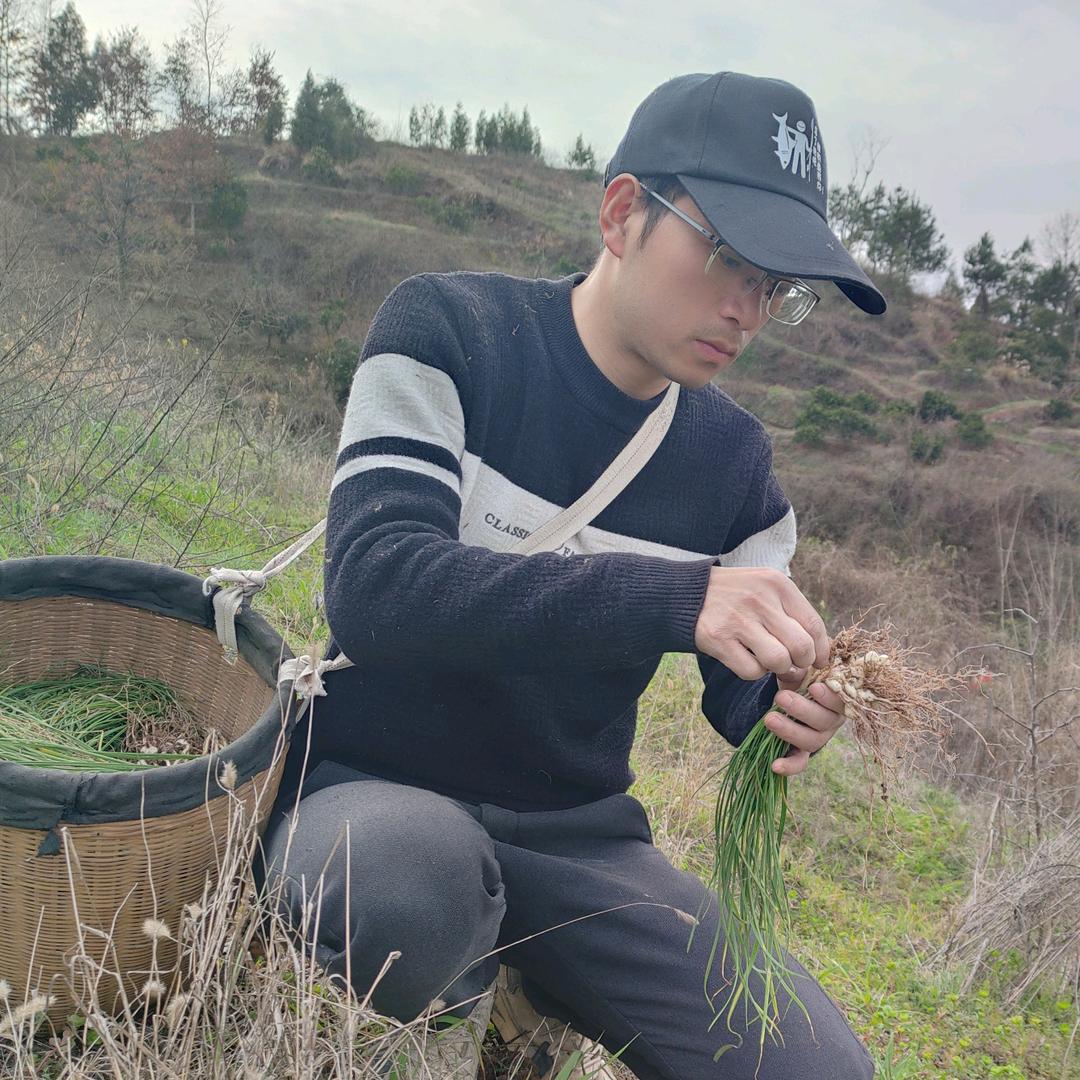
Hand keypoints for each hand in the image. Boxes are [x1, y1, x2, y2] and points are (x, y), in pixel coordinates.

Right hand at [694, 567, 829, 679]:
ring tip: (767, 660)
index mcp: (777, 584)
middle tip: (792, 664)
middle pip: (801, 647)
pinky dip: (753, 672)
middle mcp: (760, 599)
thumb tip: (819, 651)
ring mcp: (738, 619)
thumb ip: (792, 613)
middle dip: (801, 663)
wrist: (687, 593)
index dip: (820, 650)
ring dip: (777, 669)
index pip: (814, 625)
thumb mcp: (766, 588)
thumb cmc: (735, 595)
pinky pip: (751, 671)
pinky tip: (745, 658)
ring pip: (779, 661)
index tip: (817, 660)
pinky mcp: (718, 639)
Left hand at [763, 670, 845, 776]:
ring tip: (769, 719)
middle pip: (824, 721)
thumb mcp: (800, 670)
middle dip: (802, 710)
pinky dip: (789, 766)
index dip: (830, 697)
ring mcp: (818, 738)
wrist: (785, 695)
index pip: (841, 701)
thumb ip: (801, 667)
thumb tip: (795, 664)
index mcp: (837, 700)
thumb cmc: (799, 678)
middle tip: (781, 698)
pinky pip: (800, 762)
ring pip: (812, 741)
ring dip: (790, 731)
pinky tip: (775, 766)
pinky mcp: (803, 752)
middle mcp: (831, 721)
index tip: (814, 688)